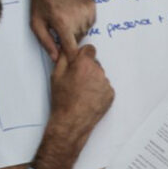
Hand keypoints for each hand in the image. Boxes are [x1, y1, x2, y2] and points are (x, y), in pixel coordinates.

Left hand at [22, 0, 94, 61]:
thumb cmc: (41, 0)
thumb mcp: (36, 24)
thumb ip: (46, 42)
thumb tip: (56, 57)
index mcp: (63, 23)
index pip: (72, 48)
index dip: (70, 55)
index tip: (68, 60)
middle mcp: (78, 17)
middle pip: (78, 39)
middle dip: (69, 38)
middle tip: (60, 27)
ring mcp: (87, 11)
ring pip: (85, 31)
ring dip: (76, 29)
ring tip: (66, 18)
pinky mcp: (92, 5)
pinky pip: (91, 21)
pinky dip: (83, 21)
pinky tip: (73, 13)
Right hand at [34, 44, 113, 168]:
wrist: (72, 121)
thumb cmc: (62, 99)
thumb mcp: (56, 75)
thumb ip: (63, 58)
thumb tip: (67, 47)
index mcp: (84, 64)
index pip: (89, 49)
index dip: (82, 54)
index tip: (78, 60)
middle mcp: (98, 71)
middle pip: (94, 63)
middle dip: (87, 68)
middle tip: (76, 80)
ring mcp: (106, 83)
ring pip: (100, 76)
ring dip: (93, 80)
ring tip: (81, 92)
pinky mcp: (110, 94)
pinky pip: (104, 87)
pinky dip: (98, 90)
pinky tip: (88, 98)